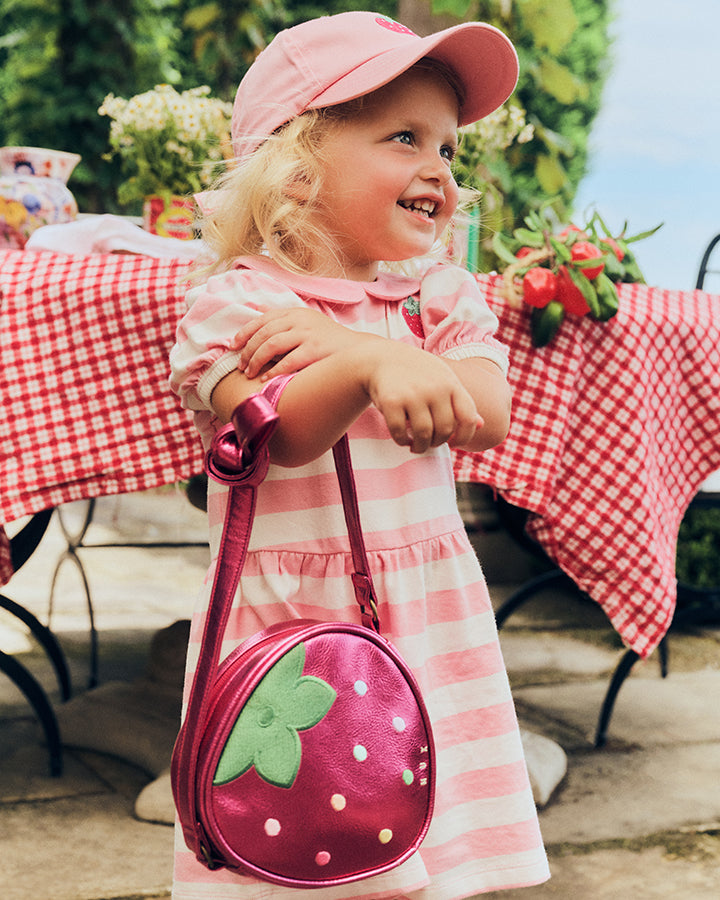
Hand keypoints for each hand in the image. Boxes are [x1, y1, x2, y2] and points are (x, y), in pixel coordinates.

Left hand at [233, 307, 367, 379]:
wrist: (362, 352)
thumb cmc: (333, 343)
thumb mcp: (309, 325)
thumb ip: (286, 322)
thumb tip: (259, 318)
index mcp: (296, 313)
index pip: (262, 319)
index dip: (244, 332)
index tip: (233, 346)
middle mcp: (300, 320)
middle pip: (263, 333)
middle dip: (247, 350)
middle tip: (240, 366)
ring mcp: (308, 334)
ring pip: (271, 344)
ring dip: (256, 360)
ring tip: (249, 374)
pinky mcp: (315, 350)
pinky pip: (288, 360)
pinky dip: (274, 370)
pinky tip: (266, 378)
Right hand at [360, 342, 482, 453]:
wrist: (381, 358)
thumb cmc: (417, 374)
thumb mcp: (443, 381)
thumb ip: (461, 403)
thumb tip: (483, 425)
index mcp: (451, 384)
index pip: (468, 418)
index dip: (465, 437)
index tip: (454, 443)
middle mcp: (435, 388)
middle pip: (445, 430)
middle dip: (437, 442)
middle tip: (429, 443)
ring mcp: (413, 394)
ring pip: (424, 435)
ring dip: (420, 446)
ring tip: (416, 446)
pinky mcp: (391, 401)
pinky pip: (400, 433)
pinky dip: (401, 441)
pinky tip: (402, 438)